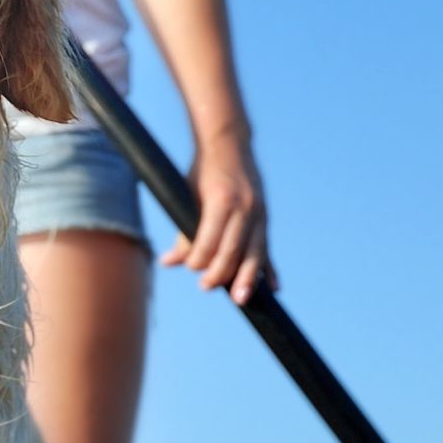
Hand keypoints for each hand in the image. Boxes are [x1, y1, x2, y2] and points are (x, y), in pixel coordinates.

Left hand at [160, 126, 277, 305]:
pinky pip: (267, 247)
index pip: (211, 241)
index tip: (190, 268)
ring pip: (254, 253)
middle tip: (205, 287)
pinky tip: (272, 288)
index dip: (199, 259)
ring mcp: (259, 212)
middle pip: (233, 251)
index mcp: (223, 200)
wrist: (229, 143)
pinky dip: (269, 268)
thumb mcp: (187, 195)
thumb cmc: (201, 171)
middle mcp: (245, 207)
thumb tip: (169, 262)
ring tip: (240, 299)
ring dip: (247, 278)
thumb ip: (183, 230)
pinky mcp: (265, 216)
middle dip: (219, 273)